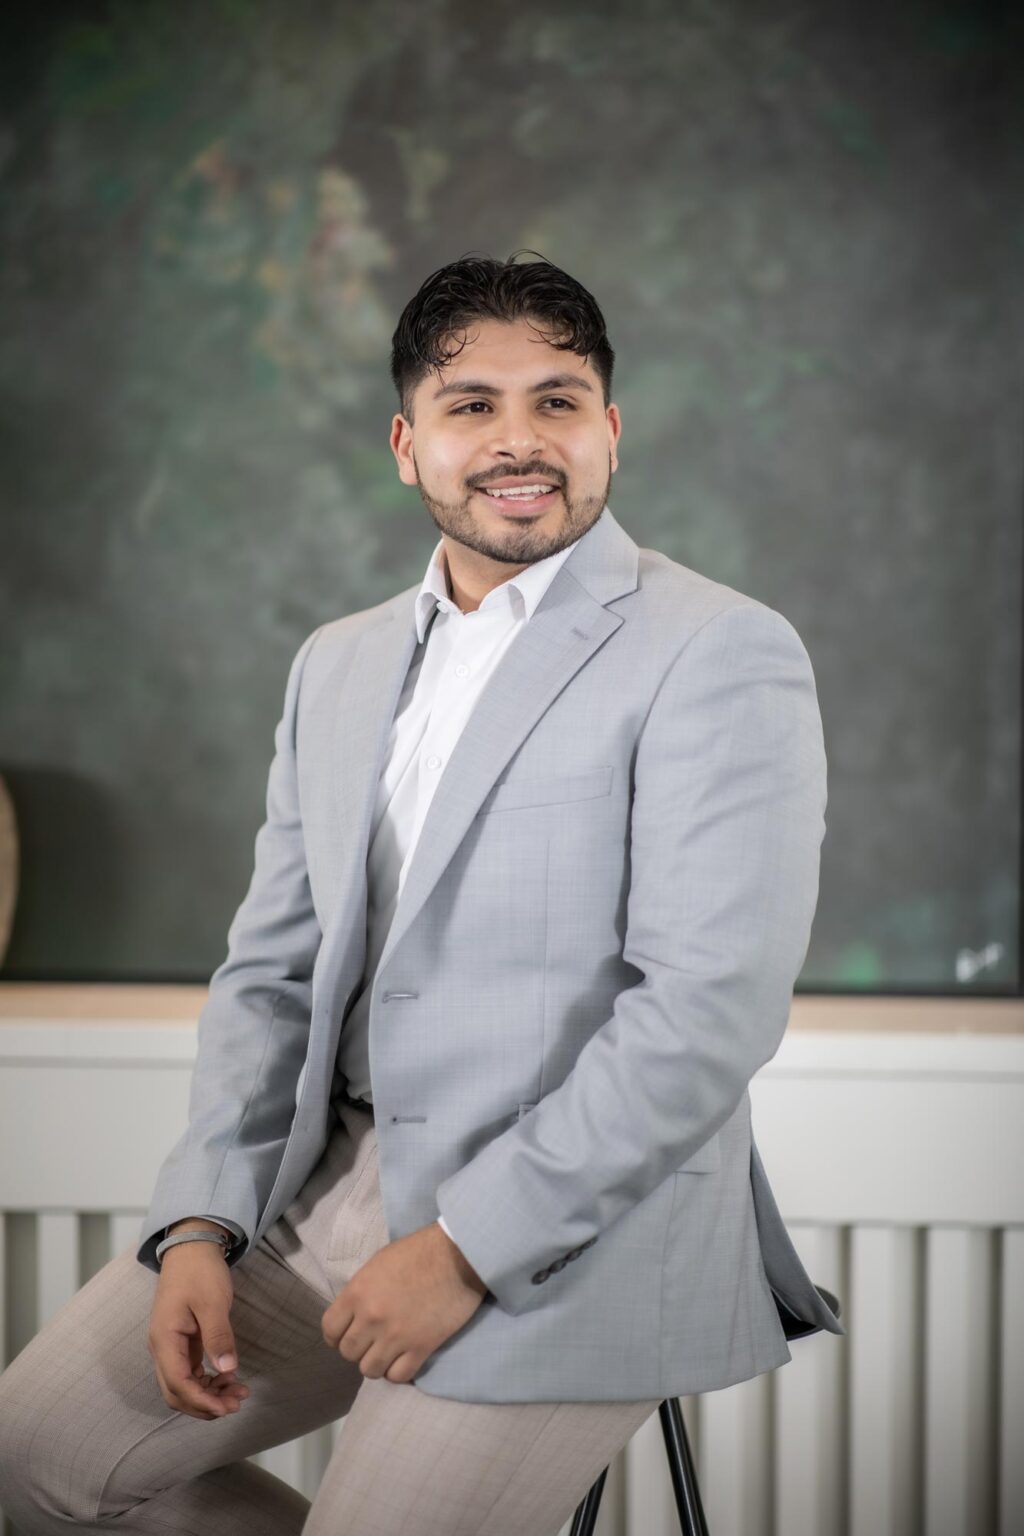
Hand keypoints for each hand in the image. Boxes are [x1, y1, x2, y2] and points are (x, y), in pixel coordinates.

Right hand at [148, 1232, 250, 1419]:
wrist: (191, 1247)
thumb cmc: (200, 1271)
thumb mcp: (213, 1302)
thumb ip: (218, 1336)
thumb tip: (227, 1370)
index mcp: (164, 1339)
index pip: (178, 1384)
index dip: (202, 1401)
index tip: (228, 1407)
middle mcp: (161, 1348)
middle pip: (176, 1392)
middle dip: (205, 1404)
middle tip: (237, 1403)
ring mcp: (169, 1346)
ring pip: (183, 1385)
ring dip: (208, 1394)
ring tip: (238, 1392)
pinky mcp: (180, 1343)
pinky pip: (190, 1373)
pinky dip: (207, 1381)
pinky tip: (228, 1378)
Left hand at [322, 1222, 487, 1383]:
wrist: (458, 1255)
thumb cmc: (418, 1252)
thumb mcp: (378, 1264)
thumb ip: (361, 1291)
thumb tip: (355, 1314)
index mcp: (357, 1293)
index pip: (330, 1330)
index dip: (336, 1335)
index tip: (347, 1334)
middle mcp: (371, 1318)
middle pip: (348, 1353)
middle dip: (358, 1348)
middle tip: (372, 1340)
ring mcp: (395, 1336)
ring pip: (369, 1370)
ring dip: (377, 1362)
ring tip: (388, 1351)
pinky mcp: (421, 1348)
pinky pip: (397, 1376)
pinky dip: (398, 1371)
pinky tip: (404, 1358)